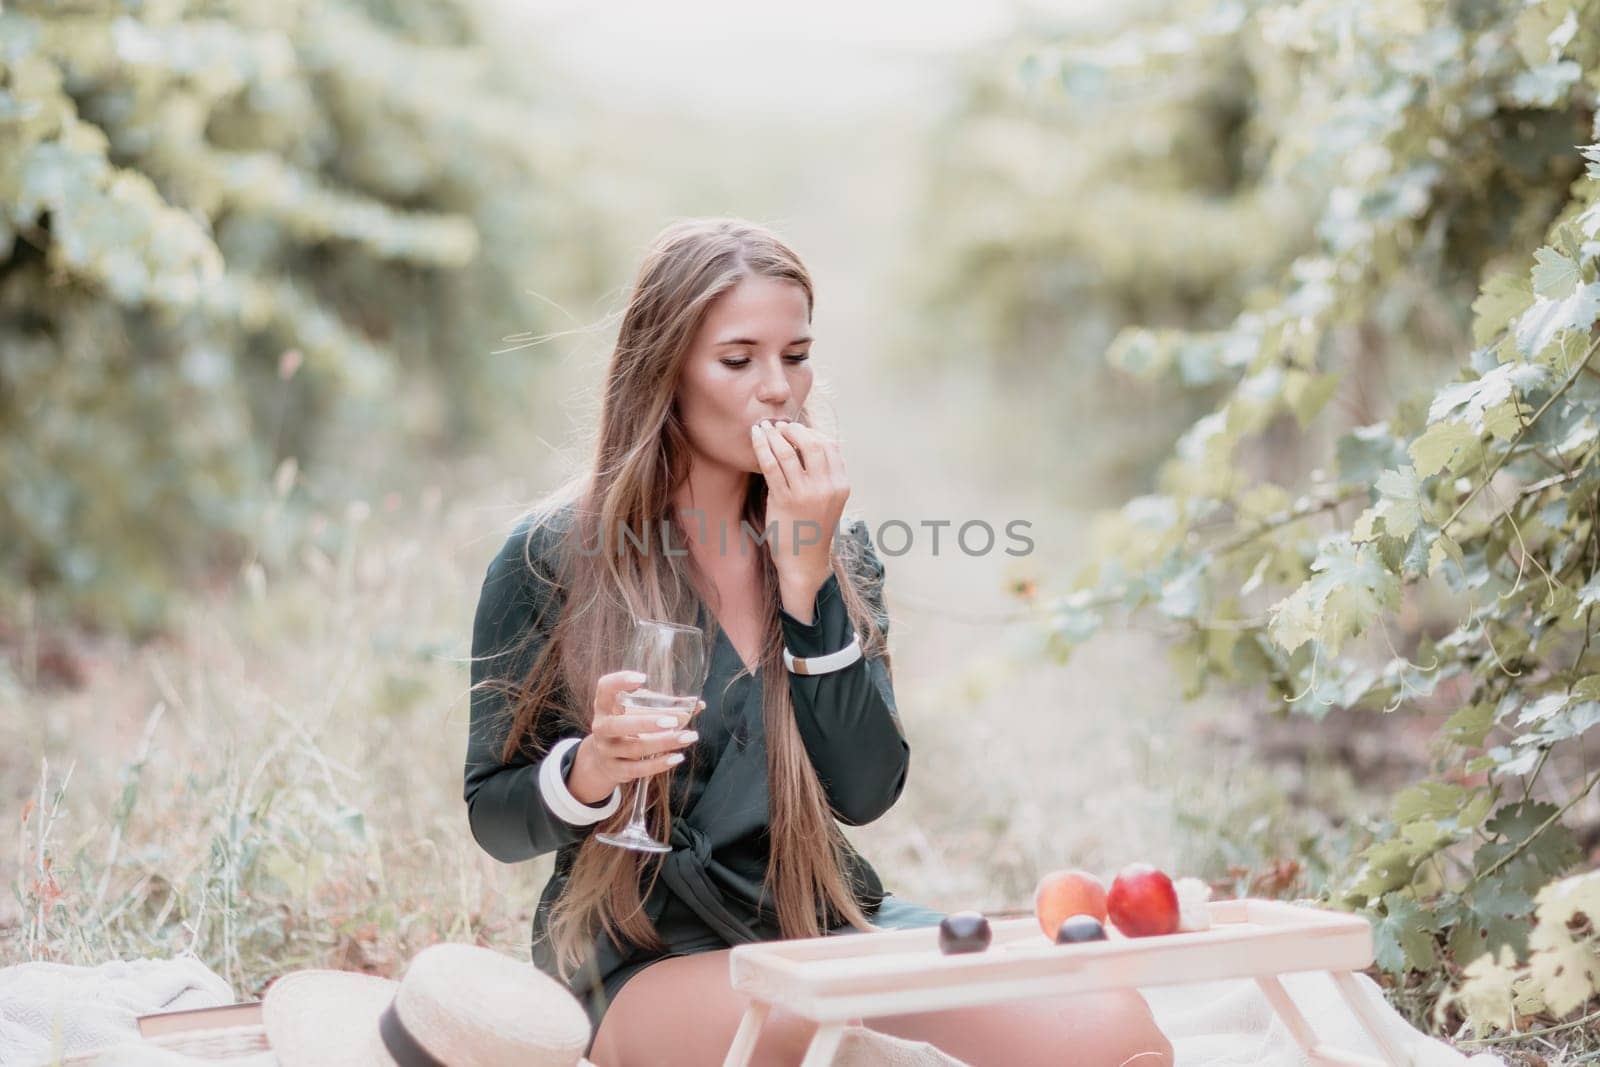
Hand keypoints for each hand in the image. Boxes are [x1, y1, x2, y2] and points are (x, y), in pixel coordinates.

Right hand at [567, 670, 703, 802]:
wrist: (603, 760)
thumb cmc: (627, 728)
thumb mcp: (637, 712)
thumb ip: (664, 705)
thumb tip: (698, 705)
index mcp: (604, 706)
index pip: (604, 688)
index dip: (619, 682)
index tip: (642, 678)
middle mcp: (601, 727)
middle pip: (617, 725)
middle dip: (646, 723)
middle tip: (673, 720)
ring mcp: (606, 751)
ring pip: (634, 749)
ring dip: (664, 743)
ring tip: (689, 736)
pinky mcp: (616, 770)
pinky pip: (638, 769)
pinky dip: (658, 764)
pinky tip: (677, 757)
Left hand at [749, 419, 848, 590]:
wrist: (804, 560)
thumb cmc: (813, 527)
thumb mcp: (829, 499)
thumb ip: (824, 474)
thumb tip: (809, 441)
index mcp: (841, 485)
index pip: (830, 446)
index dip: (812, 432)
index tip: (796, 429)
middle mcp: (826, 487)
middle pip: (813, 444)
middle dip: (793, 430)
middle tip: (779, 426)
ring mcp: (805, 494)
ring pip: (789, 453)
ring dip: (774, 435)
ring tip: (764, 428)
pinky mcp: (784, 500)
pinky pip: (771, 466)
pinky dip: (762, 448)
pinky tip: (756, 438)